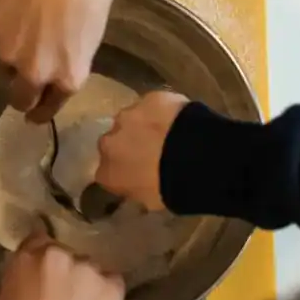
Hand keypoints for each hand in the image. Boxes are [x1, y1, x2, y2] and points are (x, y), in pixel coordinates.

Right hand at [0, 0, 111, 121]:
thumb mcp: (90, 34)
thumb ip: (70, 59)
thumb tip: (57, 64)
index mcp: (67, 76)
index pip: (49, 108)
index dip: (42, 110)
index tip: (36, 112)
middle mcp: (35, 72)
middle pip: (19, 99)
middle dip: (22, 94)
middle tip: (24, 80)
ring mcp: (8, 51)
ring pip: (5, 65)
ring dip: (13, 56)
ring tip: (27, 25)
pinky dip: (4, 28)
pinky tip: (17, 5)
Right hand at [0, 232, 124, 299]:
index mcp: (22, 260)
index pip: (37, 241)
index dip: (40, 261)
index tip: (41, 278)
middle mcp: (56, 256)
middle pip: (66, 254)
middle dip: (63, 273)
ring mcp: (87, 269)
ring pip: (90, 268)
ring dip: (85, 283)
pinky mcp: (112, 286)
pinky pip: (112, 282)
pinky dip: (106, 295)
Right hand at [96, 90, 189, 210]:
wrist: (193, 158)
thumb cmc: (171, 188)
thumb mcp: (150, 201)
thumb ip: (137, 190)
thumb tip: (139, 185)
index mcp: (107, 173)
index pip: (106, 173)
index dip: (122, 170)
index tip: (137, 172)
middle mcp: (109, 142)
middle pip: (114, 141)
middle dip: (128, 144)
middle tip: (153, 151)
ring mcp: (128, 116)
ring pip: (131, 119)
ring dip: (143, 125)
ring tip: (168, 132)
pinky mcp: (149, 98)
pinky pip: (153, 105)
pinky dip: (162, 111)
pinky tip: (179, 119)